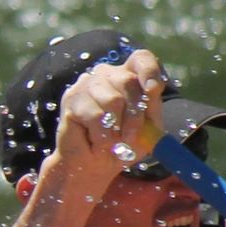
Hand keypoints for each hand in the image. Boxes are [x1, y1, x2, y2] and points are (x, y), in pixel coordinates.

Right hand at [49, 50, 165, 190]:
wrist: (91, 166)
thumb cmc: (120, 146)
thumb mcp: (146, 132)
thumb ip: (152, 111)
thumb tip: (153, 92)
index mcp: (130, 77)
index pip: (142, 60)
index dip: (149, 71)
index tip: (153, 91)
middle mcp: (108, 75)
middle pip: (128, 81)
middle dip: (135, 116)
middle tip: (130, 139)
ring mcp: (88, 83)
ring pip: (112, 100)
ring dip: (116, 129)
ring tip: (110, 144)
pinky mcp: (71, 97)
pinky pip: (94, 115)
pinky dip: (100, 136)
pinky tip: (95, 142)